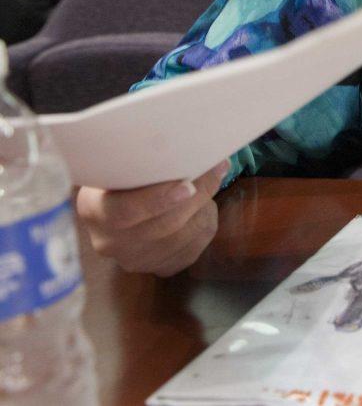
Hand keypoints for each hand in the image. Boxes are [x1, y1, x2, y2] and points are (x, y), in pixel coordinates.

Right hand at [76, 159, 228, 275]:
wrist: (119, 203)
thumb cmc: (124, 173)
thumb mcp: (121, 162)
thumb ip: (146, 158)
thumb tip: (191, 145)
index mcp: (93, 209)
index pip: (124, 211)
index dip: (158, 200)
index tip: (187, 185)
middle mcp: (109, 241)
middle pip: (164, 224)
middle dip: (198, 194)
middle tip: (217, 168)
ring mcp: (134, 259)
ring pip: (185, 235)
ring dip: (204, 207)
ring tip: (206, 183)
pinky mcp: (160, 268)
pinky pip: (195, 246)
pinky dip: (206, 222)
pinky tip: (201, 207)